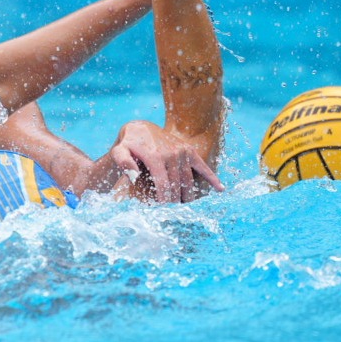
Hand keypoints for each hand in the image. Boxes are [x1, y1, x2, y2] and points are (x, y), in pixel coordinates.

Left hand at [109, 120, 223, 202]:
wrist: (140, 129)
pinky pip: (202, 166)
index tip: (162, 209)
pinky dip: (212, 178)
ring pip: (188, 180)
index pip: (164, 185)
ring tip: (186, 207)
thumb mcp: (119, 151)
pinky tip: (221, 189)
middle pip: (177, 185)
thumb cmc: (128, 145)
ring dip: (189, 196)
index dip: (164, 200)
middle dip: (175, 201)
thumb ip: (122, 162)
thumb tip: (133, 174)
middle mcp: (172, 153)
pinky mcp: (189, 150)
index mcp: (155, 156)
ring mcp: (182, 151)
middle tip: (173, 212)